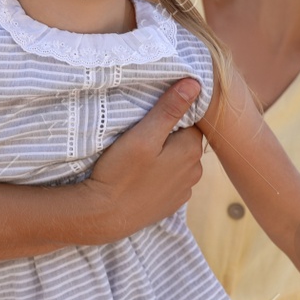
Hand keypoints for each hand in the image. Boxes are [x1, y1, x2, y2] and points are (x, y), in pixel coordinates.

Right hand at [79, 79, 203, 242]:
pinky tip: (141, 177)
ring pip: (179, 161)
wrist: (104, 217)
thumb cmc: (120, 172)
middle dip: (169, 136)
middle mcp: (195, 171)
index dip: (171, 117)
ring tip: (139, 158)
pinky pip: (171, 181)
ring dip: (165, 157)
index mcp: (191, 150)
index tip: (149, 119)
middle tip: (141, 137)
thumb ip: (169, 109)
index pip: (190, 121)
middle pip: (186, 141)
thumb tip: (195, 83)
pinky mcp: (172, 204)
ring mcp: (184, 190)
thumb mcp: (142, 135)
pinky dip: (161, 176)